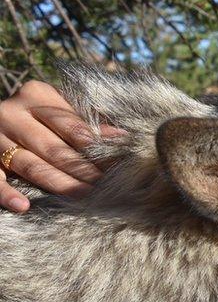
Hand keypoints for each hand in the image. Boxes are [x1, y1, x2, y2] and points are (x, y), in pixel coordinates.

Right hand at [0, 80, 123, 211]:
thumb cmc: (41, 115)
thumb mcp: (61, 108)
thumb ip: (88, 121)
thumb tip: (122, 138)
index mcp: (37, 95)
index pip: (73, 126)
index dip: (98, 149)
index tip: (118, 166)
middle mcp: (13, 113)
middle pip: (54, 148)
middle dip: (83, 170)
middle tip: (106, 188)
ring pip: (31, 165)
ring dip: (59, 184)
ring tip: (84, 198)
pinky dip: (7, 194)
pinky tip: (23, 206)